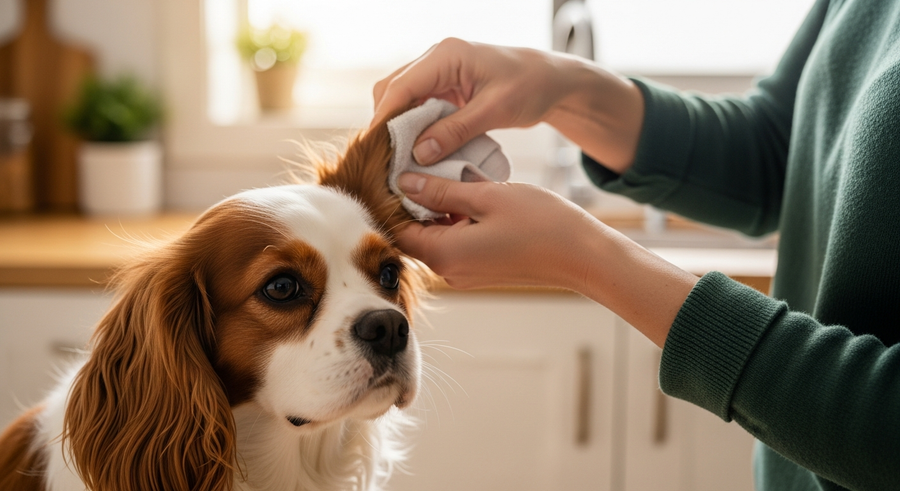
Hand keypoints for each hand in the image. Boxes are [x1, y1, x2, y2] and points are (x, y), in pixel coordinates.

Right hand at [373, 39, 571, 164]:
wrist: (550, 81)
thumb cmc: (529, 88)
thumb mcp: (495, 111)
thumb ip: (456, 131)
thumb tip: (420, 154)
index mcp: (446, 55)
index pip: (401, 87)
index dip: (384, 120)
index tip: (376, 151)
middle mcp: (436, 59)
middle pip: (393, 91)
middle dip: (387, 125)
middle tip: (388, 160)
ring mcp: (438, 72)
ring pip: (402, 100)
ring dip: (399, 128)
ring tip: (401, 160)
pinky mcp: (443, 87)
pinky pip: (418, 107)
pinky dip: (414, 128)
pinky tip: (418, 151)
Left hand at [396, 172, 698, 346]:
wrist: (584, 257)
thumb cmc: (543, 226)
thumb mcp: (487, 196)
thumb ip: (442, 190)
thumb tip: (404, 181)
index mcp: (444, 254)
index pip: (394, 228)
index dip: (388, 198)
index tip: (390, 168)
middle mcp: (448, 270)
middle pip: (412, 232)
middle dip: (411, 198)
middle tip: (413, 162)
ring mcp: (465, 272)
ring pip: (434, 234)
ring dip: (434, 206)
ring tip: (440, 170)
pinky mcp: (480, 268)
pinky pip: (454, 240)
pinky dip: (453, 217)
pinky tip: (465, 190)